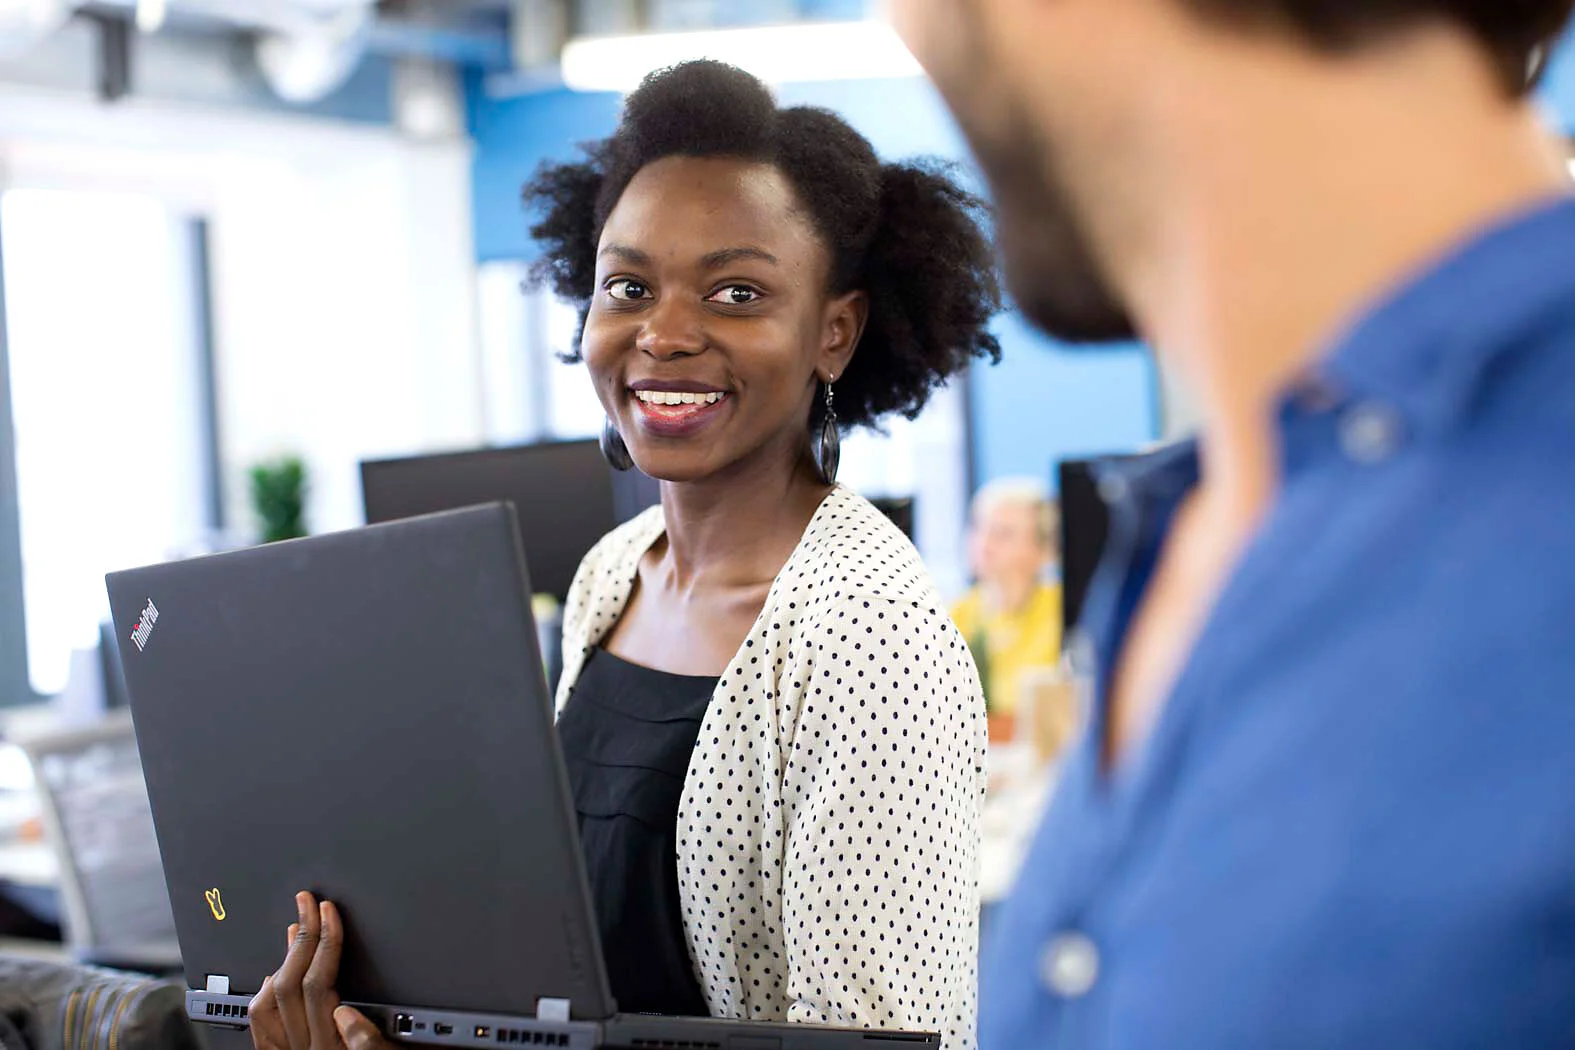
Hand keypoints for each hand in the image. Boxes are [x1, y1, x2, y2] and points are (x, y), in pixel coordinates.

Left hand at [249, 891, 392, 1049]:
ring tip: (296, 927)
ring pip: (272, 999)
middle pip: (292, 983)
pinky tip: (275, 974)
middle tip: (309, 903)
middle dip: (302, 936)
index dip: (325, 941)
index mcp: (332, 1049)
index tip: (330, 912)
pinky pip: (261, 1026)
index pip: (320, 983)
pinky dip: (265, 993)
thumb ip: (372, 1044)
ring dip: (283, 957)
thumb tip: (348, 1015)